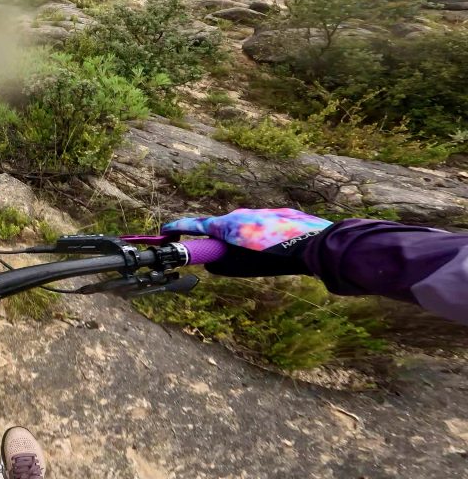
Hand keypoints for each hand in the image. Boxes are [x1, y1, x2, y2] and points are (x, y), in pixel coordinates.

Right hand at [162, 208, 332, 276]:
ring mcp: (259, 211)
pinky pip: (259, 224)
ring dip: (241, 239)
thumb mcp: (244, 268)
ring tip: (257, 255)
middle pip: (219, 226)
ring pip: (241, 225)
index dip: (178, 228)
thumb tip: (211, 266)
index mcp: (228, 225)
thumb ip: (223, 266)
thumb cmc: (278, 258)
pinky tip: (272, 247)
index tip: (165, 230)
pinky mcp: (276, 212)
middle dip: (215, 239)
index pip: (195, 225)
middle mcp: (240, 214)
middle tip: (216, 254)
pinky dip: (259, 235)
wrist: (314, 244)